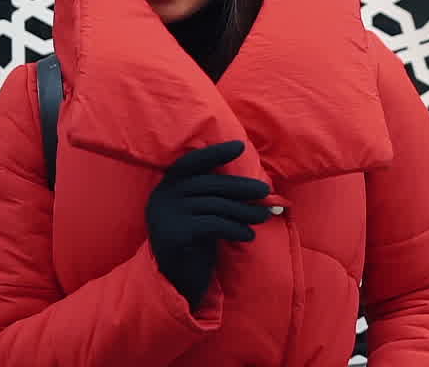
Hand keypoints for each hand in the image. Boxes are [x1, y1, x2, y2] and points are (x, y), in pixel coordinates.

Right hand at [146, 140, 269, 310]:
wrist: (176, 282)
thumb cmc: (195, 244)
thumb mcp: (203, 214)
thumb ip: (217, 196)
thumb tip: (258, 186)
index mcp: (167, 186)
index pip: (191, 163)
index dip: (215, 153)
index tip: (240, 146)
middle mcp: (162, 197)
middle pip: (209, 184)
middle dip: (241, 188)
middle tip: (265, 193)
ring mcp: (165, 215)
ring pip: (215, 205)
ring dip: (244, 211)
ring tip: (263, 217)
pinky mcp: (172, 234)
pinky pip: (213, 224)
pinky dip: (235, 228)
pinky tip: (249, 235)